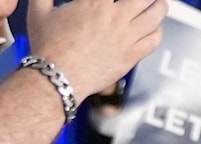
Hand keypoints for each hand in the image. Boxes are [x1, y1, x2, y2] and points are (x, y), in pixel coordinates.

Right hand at [26, 0, 168, 98]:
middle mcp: (115, 16)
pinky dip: (158, 32)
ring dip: (160, 6)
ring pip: (155, 15)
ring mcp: (126, 37)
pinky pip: (154, 41)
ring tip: (161, 3)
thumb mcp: (39, 12)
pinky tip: (156, 29)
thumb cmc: (48, 46)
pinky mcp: (131, 56)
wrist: (58, 78)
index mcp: (95, 2)